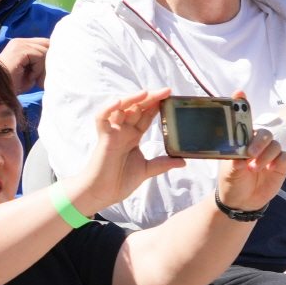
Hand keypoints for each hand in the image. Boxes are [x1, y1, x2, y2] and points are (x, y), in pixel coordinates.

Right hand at [0, 36, 49, 92]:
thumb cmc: (12, 85)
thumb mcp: (32, 72)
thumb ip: (42, 63)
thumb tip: (58, 60)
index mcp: (21, 44)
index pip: (45, 43)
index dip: (50, 57)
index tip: (45, 74)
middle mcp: (20, 41)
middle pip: (47, 44)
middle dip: (48, 62)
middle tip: (41, 79)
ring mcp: (19, 44)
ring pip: (45, 51)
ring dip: (42, 69)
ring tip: (34, 80)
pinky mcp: (20, 49)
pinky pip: (39, 56)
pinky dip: (38, 70)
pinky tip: (29, 77)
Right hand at [62, 88, 182, 212]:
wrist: (103, 193)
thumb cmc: (119, 182)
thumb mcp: (147, 170)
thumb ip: (162, 163)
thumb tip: (183, 161)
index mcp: (133, 136)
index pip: (146, 116)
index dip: (156, 105)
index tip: (170, 97)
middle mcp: (123, 131)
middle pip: (136, 108)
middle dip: (150, 98)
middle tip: (166, 91)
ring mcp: (113, 133)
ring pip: (120, 109)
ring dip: (131, 99)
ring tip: (146, 93)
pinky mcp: (103, 138)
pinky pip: (102, 119)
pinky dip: (108, 109)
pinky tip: (118, 103)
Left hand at [213, 124, 285, 212]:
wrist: (242, 201)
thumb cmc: (233, 183)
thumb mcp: (230, 174)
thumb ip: (235, 165)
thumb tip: (240, 160)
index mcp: (243, 145)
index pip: (250, 132)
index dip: (250, 137)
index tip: (246, 149)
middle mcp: (258, 148)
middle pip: (266, 134)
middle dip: (261, 143)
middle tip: (252, 155)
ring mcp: (270, 156)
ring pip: (276, 145)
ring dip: (267, 155)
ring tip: (254, 169)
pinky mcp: (281, 167)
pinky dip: (281, 160)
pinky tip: (271, 169)